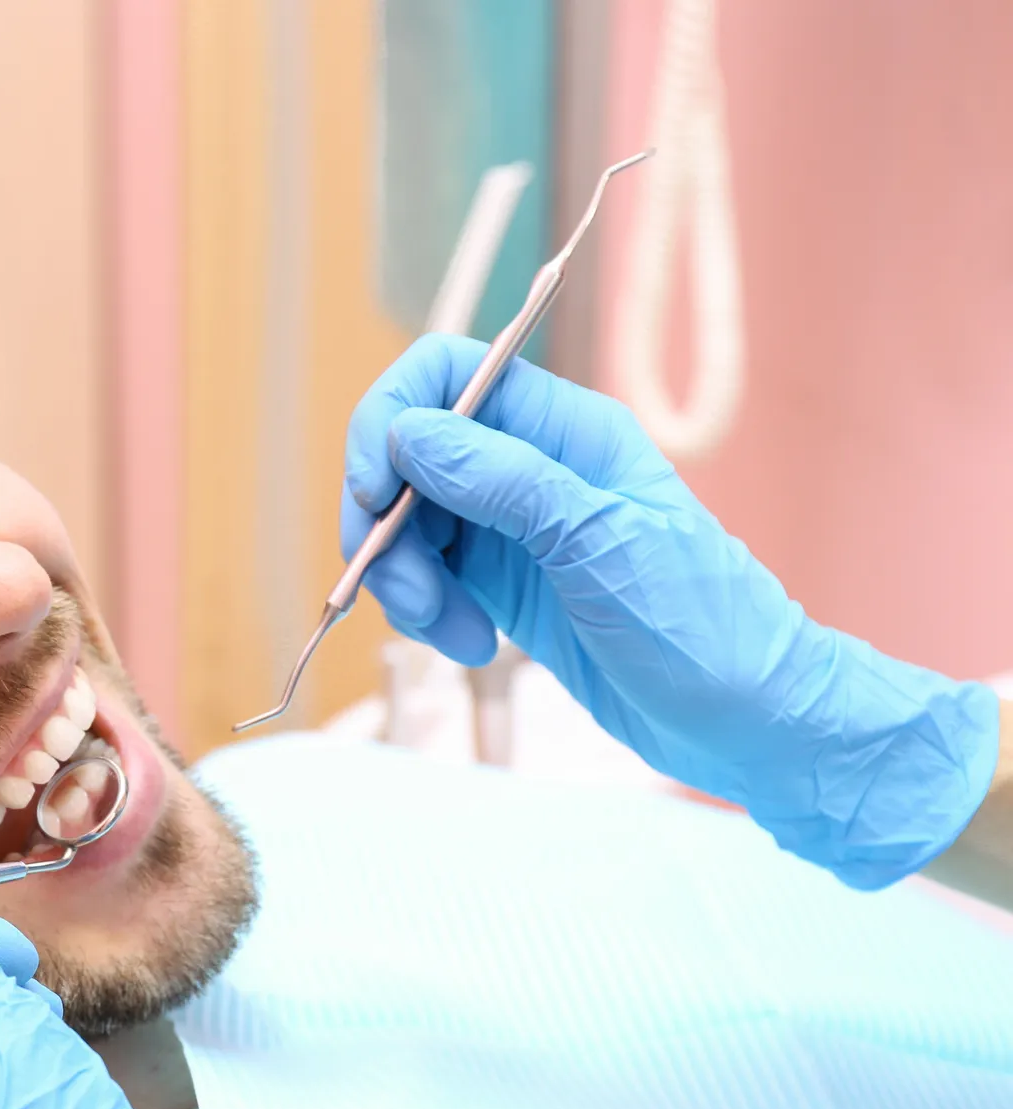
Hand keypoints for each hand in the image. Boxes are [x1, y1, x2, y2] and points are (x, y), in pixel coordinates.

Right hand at [342, 334, 998, 887]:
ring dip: (404, 580)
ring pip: (409, 523)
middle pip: (407, 455)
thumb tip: (408, 432)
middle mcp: (528, 466)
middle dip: (386, 525)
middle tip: (405, 596)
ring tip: (454, 635)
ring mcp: (511, 527)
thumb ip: (502, 481)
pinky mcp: (501, 585)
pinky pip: (427, 576)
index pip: (445, 377)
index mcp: (564, 430)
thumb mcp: (599, 544)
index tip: (374, 495)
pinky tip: (470, 644)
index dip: (390, 420)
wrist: (748, 718)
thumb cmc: (702, 624)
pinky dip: (426, 611)